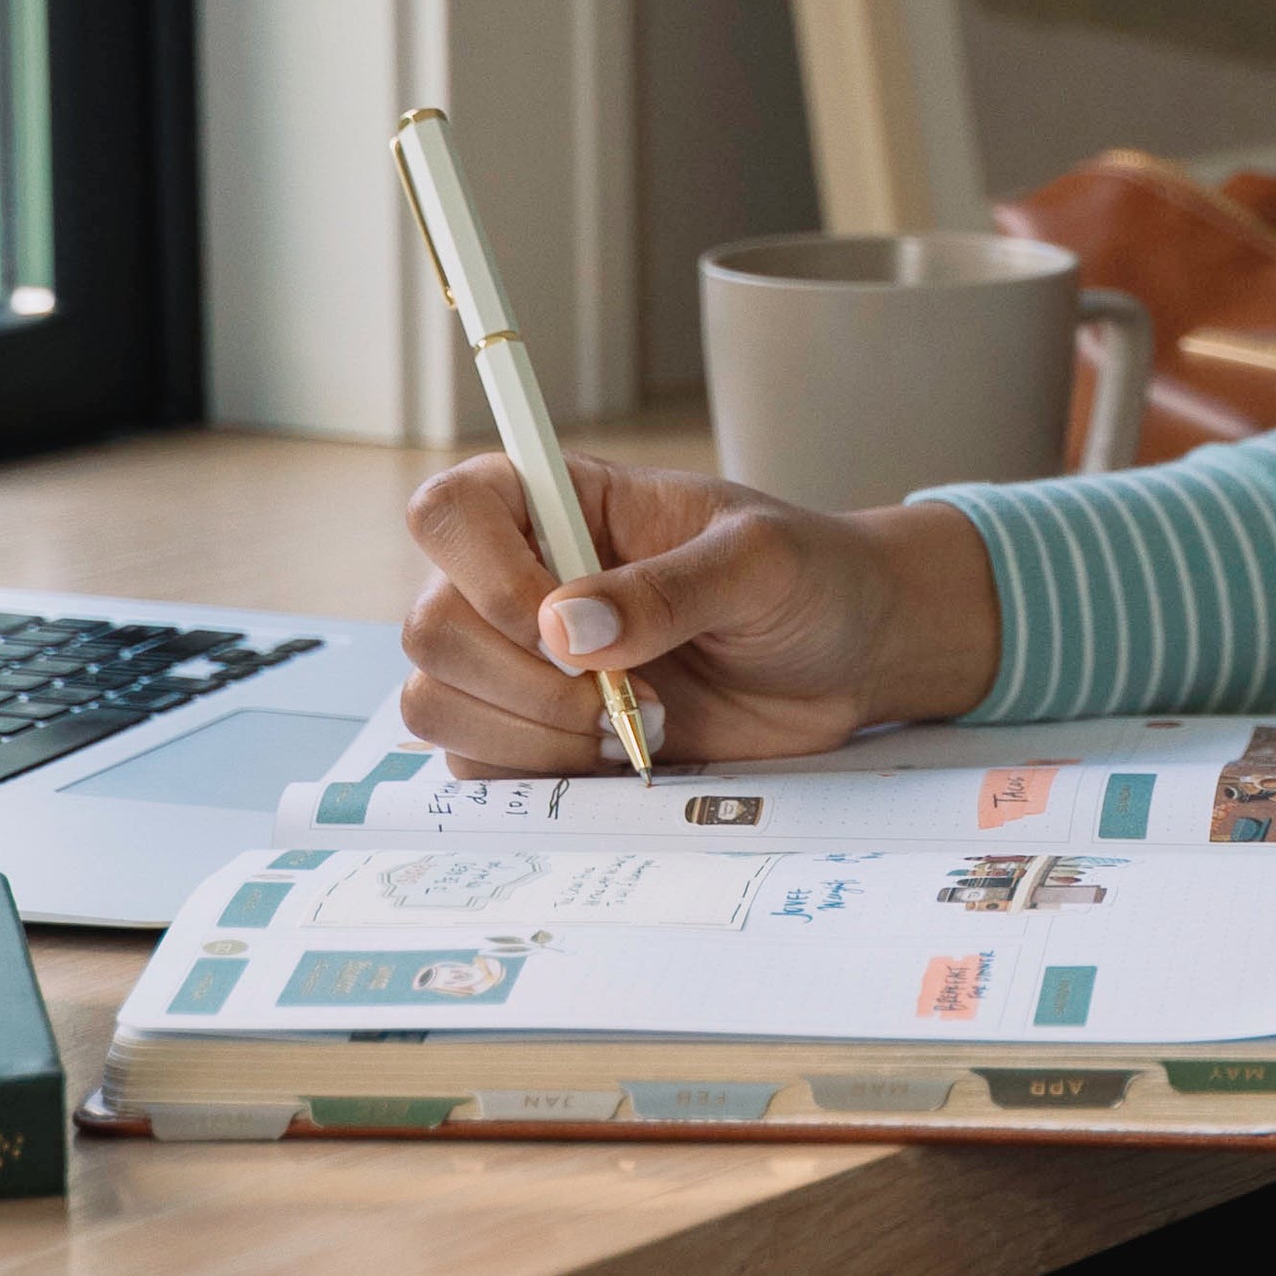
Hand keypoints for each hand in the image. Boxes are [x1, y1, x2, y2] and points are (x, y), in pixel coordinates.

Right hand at [399, 455, 1000, 771]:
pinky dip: (542, 774)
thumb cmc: (806, 580)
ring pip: (436, 704)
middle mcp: (516, 576)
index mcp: (557, 501)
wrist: (845, 657)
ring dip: (534, 735)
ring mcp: (516, 659)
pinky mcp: (533, 731)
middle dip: (524, 681)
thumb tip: (566, 627)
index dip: (486, 576)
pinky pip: (476, 767)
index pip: (447, 512)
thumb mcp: (761, 563)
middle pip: (430, 628)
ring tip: (637, 728)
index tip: (569, 625)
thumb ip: (670, 588)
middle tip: (626, 696)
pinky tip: (626, 757)